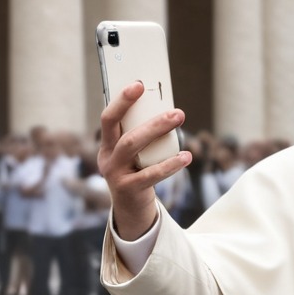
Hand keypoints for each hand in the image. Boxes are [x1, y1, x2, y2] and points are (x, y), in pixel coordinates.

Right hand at [98, 81, 190, 240]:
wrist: (132, 209)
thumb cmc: (138, 174)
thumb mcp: (137, 155)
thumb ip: (144, 136)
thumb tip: (167, 112)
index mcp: (107, 145)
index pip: (109, 118)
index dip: (121, 100)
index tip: (138, 85)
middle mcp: (107, 157)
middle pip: (122, 130)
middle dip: (145, 115)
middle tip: (174, 109)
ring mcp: (115, 174)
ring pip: (133, 146)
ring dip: (157, 130)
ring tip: (179, 119)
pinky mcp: (128, 189)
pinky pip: (150, 174)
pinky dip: (169, 165)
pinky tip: (185, 156)